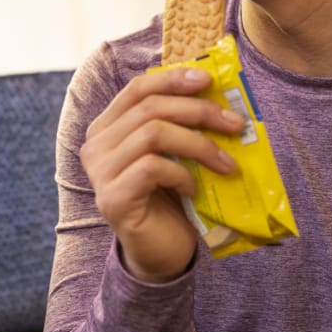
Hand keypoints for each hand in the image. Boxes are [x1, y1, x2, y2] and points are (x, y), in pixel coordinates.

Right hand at [80, 67, 241, 282]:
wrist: (160, 252)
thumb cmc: (169, 197)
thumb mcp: (173, 152)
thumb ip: (178, 122)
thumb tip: (213, 89)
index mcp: (107, 127)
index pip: (137, 88)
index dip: (173, 79)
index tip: (208, 80)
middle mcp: (96, 146)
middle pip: (149, 108)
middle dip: (199, 111)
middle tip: (235, 124)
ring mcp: (100, 173)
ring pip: (153, 134)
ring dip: (199, 145)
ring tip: (226, 163)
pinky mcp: (112, 198)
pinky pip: (152, 168)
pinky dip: (182, 174)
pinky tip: (194, 188)